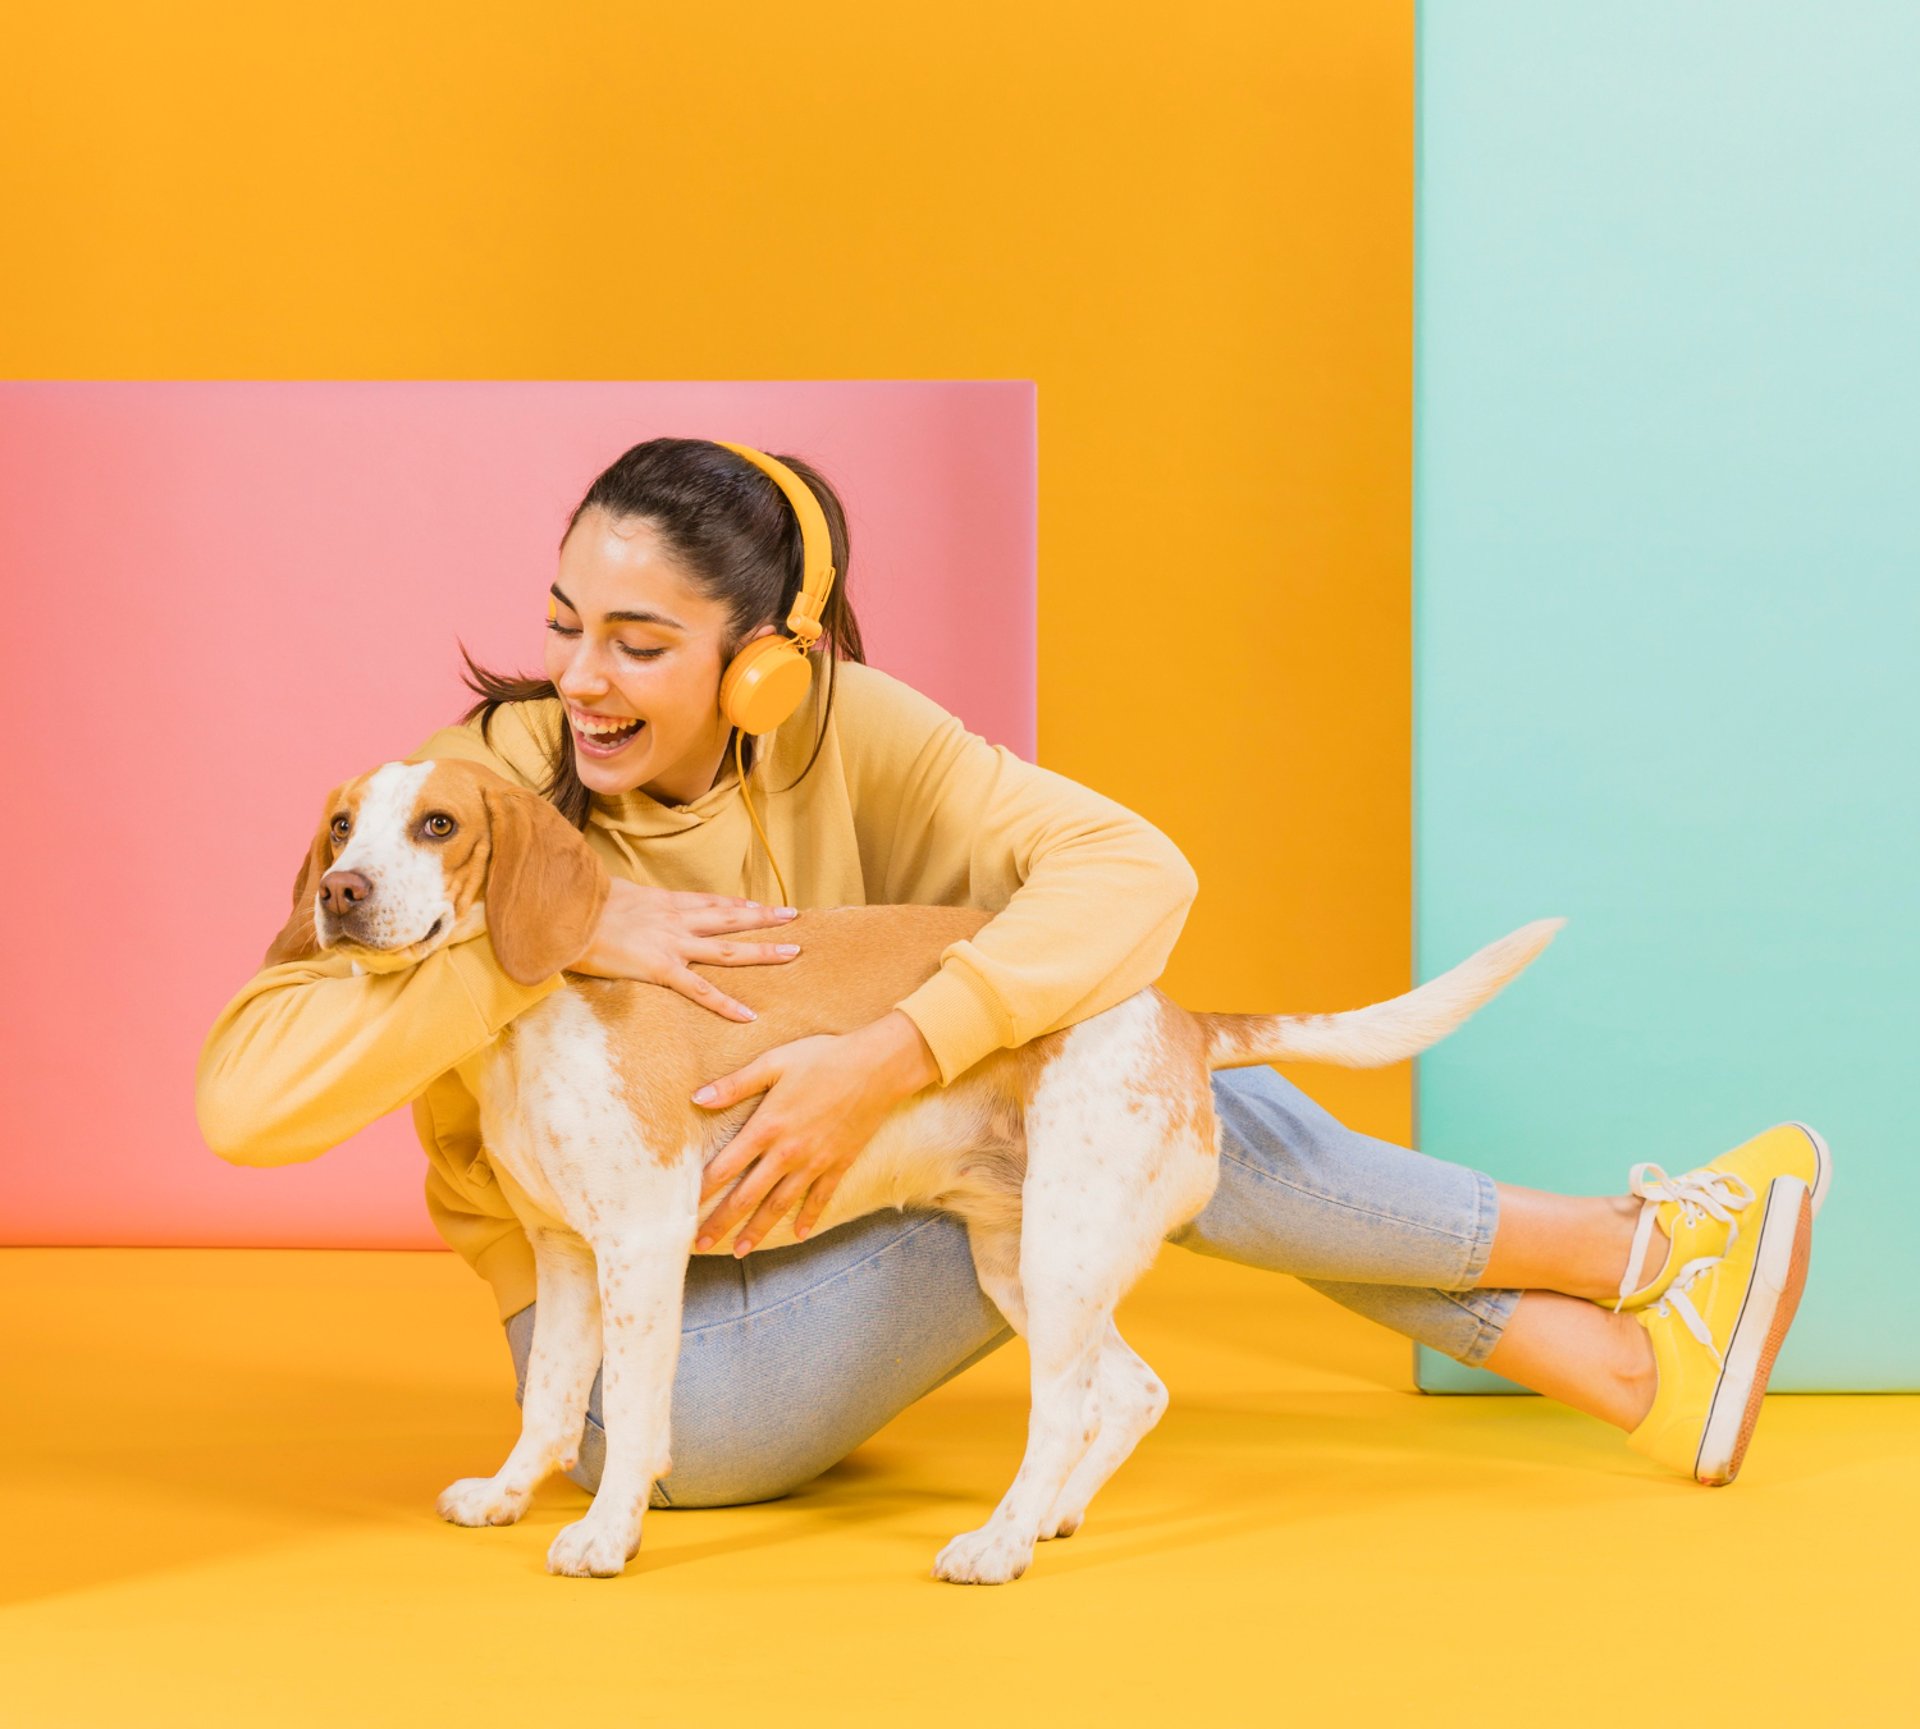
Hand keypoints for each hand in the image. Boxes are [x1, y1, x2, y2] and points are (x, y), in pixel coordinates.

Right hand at [570, 877, 800, 1019]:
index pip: (709, 901)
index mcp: (663, 902)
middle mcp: (676, 919)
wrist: (567, 913)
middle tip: (793, 916)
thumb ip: (625, 902)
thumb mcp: (609, 894)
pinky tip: (748, 1015)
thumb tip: (619, 904)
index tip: (758, 905)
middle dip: (764, 918)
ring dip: (762, 950)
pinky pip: (701, 990)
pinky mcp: (661, 968)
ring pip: (728, 949)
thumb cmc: (580, 904)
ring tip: (792, 953)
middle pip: (730, 918)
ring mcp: (672, 944)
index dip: (736, 904)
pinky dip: (726, 1004)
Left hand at [692, 1013, 940, 1253]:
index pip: (725, 1167)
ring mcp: (814, 1162)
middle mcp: (787, 1153)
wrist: (878, 1067)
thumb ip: (736, 1084)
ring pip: (779, 1205)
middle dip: (721, 1223)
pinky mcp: (839, 1164)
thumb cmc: (824, 1058)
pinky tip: (799, 1235)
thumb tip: (697, 1097)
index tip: (683, 1209)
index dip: (702, 1190)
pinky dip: (809, 1218)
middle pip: (746, 1196)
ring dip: (757, 1230)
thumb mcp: (775, 1062)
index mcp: (767, 1127)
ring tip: (740, 1250)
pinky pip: (820, 1198)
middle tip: (699, 1246)